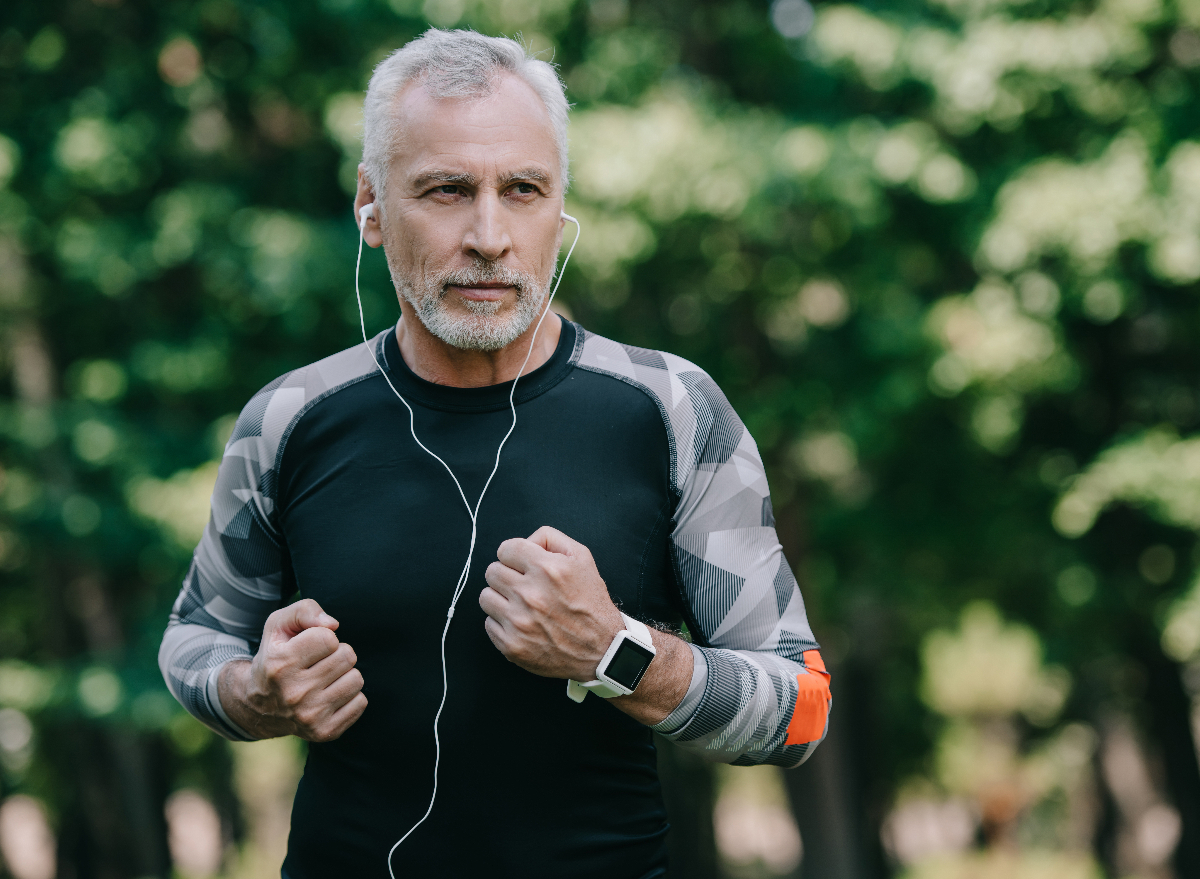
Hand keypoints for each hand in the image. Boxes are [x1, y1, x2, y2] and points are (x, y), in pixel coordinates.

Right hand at [218, 599, 366, 741]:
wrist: (260, 706)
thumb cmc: (276, 656)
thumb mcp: (278, 626)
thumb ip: (304, 610)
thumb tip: (333, 624)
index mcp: (281, 664)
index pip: (329, 638)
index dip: (324, 637)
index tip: (310, 646)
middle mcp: (294, 693)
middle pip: (347, 657)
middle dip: (338, 653)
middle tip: (319, 662)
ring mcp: (310, 716)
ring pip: (356, 679)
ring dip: (344, 674)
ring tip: (325, 678)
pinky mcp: (324, 732)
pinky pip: (360, 702)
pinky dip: (349, 696)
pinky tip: (329, 696)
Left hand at [480, 526, 623, 681]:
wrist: (602, 649)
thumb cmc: (591, 602)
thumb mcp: (581, 557)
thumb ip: (550, 538)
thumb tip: (525, 541)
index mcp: (547, 569)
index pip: (505, 549)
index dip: (514, 555)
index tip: (521, 565)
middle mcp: (530, 594)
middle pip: (492, 572)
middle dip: (507, 575)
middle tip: (523, 585)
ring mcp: (519, 622)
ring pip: (486, 597)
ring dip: (501, 598)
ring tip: (520, 604)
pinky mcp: (512, 645)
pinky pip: (489, 623)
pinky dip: (502, 623)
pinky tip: (522, 623)